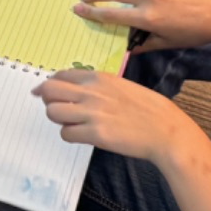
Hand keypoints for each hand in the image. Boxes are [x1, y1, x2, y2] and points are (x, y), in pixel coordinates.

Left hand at [35, 67, 195, 164]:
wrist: (165, 130)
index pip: (60, 75)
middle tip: (55, 108)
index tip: (44, 92)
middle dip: (48, 100)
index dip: (50, 84)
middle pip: (49, 91)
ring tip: (71, 123)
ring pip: (53, 112)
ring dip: (58, 119)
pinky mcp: (95, 134)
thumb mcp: (121, 85)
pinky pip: (66, 134)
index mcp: (98, 77)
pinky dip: (70, 135)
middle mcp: (91, 92)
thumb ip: (97, 85)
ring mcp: (92, 113)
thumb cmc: (148, 109)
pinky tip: (82, 135)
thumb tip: (74, 90)